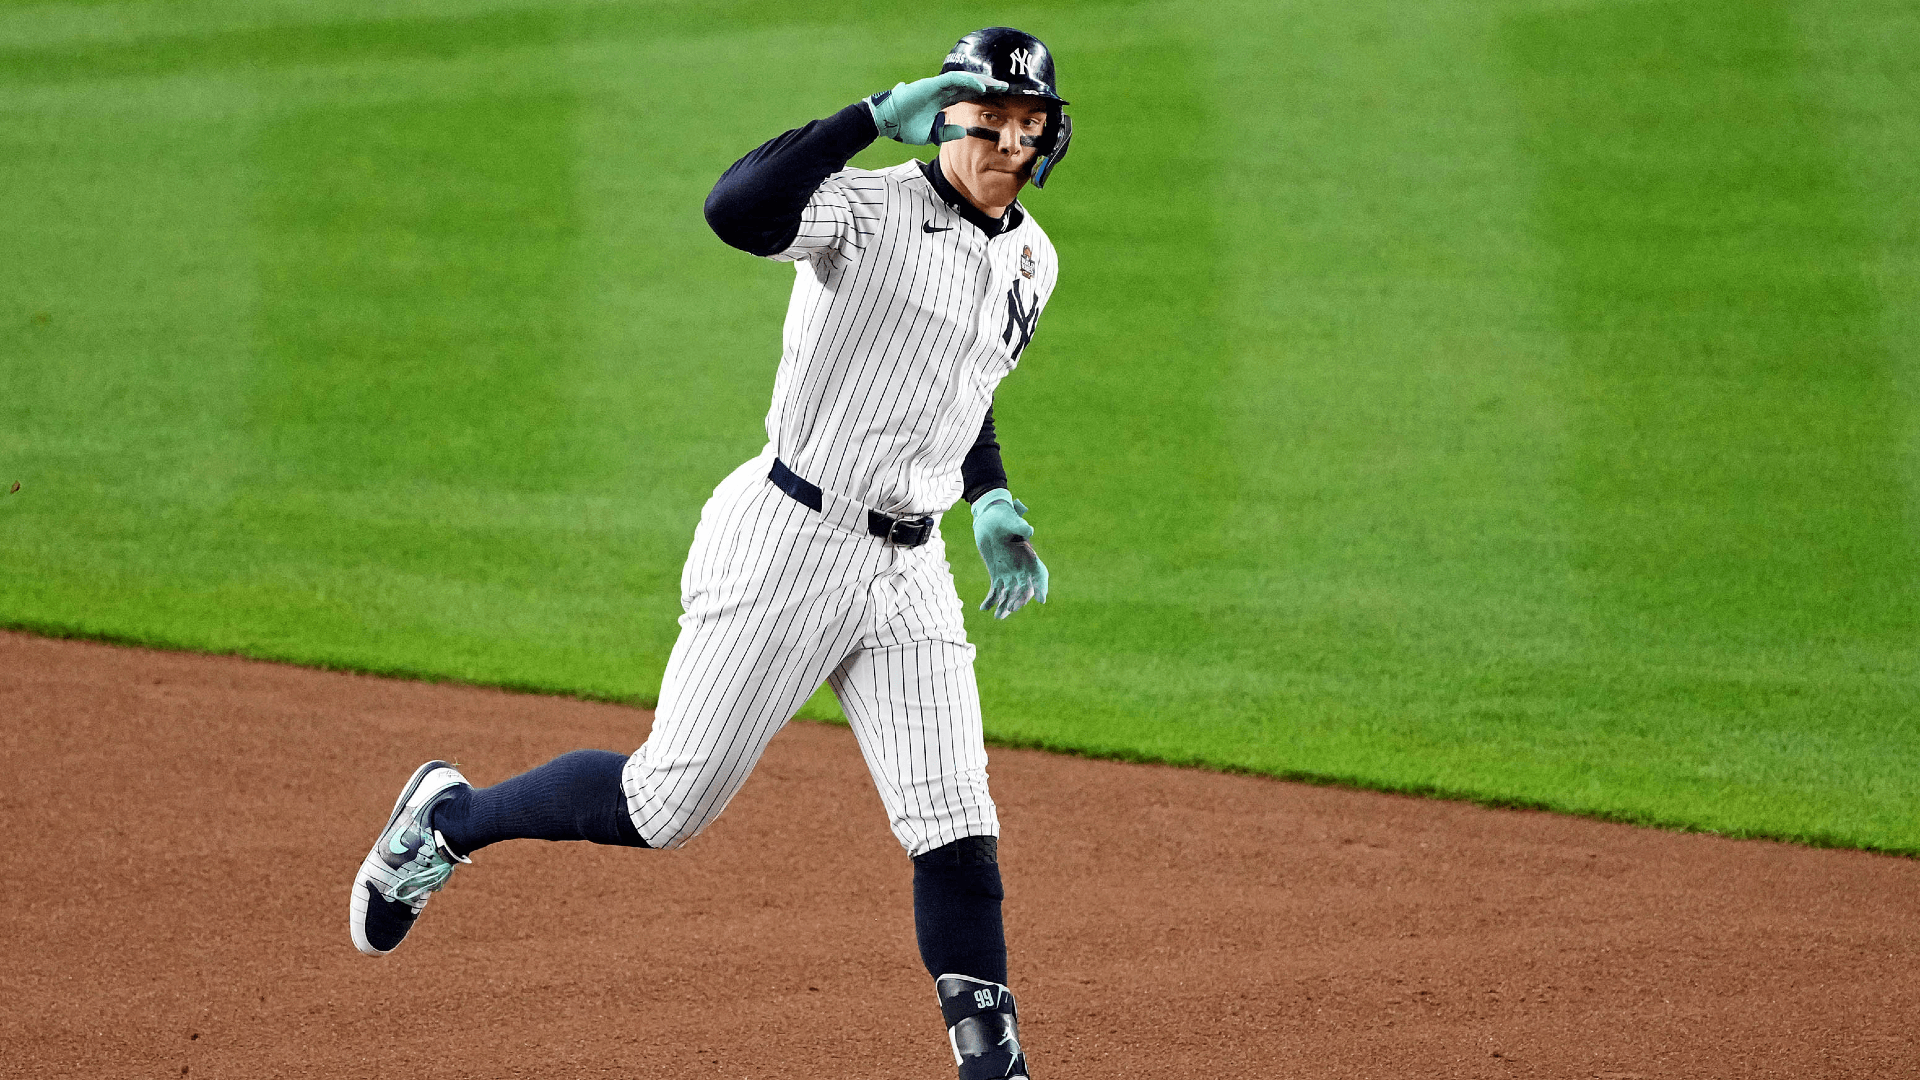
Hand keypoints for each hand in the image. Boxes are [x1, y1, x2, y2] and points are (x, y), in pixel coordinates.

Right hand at [867, 71, 1008, 145]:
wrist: (887, 122)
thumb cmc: (906, 127)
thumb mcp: (932, 134)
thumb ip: (947, 132)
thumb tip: (964, 132)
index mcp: (943, 100)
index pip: (967, 94)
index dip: (983, 94)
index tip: (999, 98)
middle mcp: (942, 90)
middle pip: (970, 84)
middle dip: (988, 84)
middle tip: (1006, 87)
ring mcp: (937, 86)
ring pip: (965, 79)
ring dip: (982, 81)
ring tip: (998, 85)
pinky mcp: (932, 84)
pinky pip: (954, 80)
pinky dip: (968, 82)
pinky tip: (981, 86)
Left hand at [971, 488, 1048, 619]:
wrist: (989, 520)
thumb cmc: (1003, 517)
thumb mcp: (1011, 520)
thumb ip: (1020, 526)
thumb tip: (1030, 530)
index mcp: (1030, 556)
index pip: (1039, 574)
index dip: (1041, 586)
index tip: (1041, 599)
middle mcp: (1022, 568)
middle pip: (1025, 589)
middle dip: (1019, 599)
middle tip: (1012, 608)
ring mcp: (1010, 573)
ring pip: (1010, 594)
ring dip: (1005, 605)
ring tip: (998, 616)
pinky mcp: (997, 575)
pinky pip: (996, 591)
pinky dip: (991, 600)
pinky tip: (983, 608)